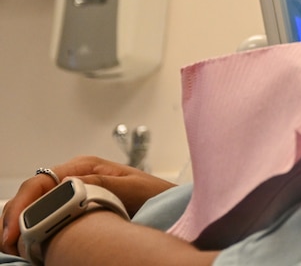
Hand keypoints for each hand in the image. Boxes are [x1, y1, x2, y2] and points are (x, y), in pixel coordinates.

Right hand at [1, 157, 175, 254]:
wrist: (171, 206)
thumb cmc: (155, 196)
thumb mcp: (130, 188)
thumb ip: (99, 184)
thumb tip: (65, 187)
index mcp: (84, 167)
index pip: (39, 183)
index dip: (21, 207)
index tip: (14, 234)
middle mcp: (74, 177)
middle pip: (29, 196)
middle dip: (14, 219)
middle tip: (9, 245)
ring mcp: (71, 194)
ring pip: (32, 208)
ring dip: (19, 227)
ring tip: (15, 248)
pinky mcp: (73, 210)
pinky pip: (44, 219)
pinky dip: (31, 232)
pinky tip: (28, 246)